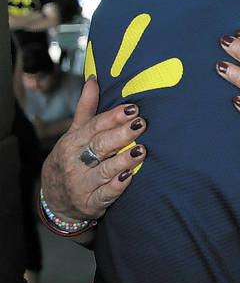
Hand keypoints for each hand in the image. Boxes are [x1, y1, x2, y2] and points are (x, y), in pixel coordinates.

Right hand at [39, 77, 147, 221]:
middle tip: (141, 123)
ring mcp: (81, 184)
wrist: (55, 202)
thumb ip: (86, 109)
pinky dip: (117, 186)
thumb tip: (93, 79)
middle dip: (121, 134)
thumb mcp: (74, 134)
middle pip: (100, 145)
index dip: (114, 117)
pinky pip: (105, 195)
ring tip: (141, 150)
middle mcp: (75, 162)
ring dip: (123, 160)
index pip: (94, 126)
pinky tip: (130, 177)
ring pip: (104, 170)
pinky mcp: (90, 203)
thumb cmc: (70, 160)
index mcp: (72, 142)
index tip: (133, 108)